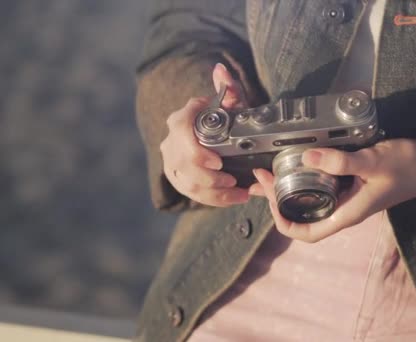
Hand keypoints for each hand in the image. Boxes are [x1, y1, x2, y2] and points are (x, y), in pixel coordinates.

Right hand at [160, 63, 249, 206]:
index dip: (197, 151)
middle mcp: (171, 141)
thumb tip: (221, 71)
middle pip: (184, 164)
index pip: (181, 132)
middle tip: (232, 181)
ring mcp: (172, 161)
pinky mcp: (176, 177)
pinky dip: (213, 199)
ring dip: (214, 193)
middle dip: (209, 178)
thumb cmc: (224, 118)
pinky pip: (191, 194)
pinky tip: (233, 198)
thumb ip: (228, 88)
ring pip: (188, 183)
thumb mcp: (231, 103)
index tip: (217, 162)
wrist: (212, 134)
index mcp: (181, 120)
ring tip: (238, 194)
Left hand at [250, 139, 415, 241]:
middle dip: (277, 200)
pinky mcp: (351, 185)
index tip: (270, 200)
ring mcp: (347, 198)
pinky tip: (297, 163)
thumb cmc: (408, 167)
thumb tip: (306, 157)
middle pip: (302, 216)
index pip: (307, 233)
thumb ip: (341, 161)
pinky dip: (304, 178)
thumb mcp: (374, 162)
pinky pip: (320, 187)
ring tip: (268, 171)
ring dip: (287, 189)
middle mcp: (344, 210)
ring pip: (309, 201)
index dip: (283, 222)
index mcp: (347, 213)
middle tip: (262, 174)